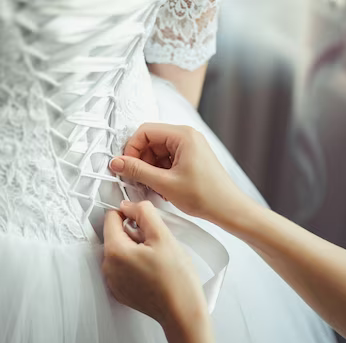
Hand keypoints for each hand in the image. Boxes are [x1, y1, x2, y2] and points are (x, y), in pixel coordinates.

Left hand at [102, 200, 206, 330]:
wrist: (183, 313)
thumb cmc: (176, 278)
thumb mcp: (163, 236)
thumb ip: (144, 213)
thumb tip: (129, 205)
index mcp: (114, 251)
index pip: (112, 217)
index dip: (130, 214)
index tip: (146, 223)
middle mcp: (108, 267)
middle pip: (116, 235)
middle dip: (134, 233)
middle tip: (157, 245)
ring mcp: (113, 282)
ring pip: (121, 251)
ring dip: (136, 249)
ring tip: (157, 260)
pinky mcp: (121, 292)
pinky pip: (124, 268)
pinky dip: (136, 265)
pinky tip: (154, 272)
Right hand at [109, 123, 255, 227]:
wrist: (228, 208)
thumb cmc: (205, 195)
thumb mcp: (164, 183)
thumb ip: (137, 171)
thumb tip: (117, 163)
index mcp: (183, 135)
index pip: (145, 131)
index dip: (131, 148)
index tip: (125, 166)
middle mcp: (187, 137)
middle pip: (151, 141)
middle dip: (141, 160)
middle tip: (137, 179)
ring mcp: (190, 147)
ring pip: (157, 152)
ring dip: (150, 168)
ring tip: (153, 186)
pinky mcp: (191, 158)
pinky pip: (167, 159)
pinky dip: (160, 172)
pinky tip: (162, 187)